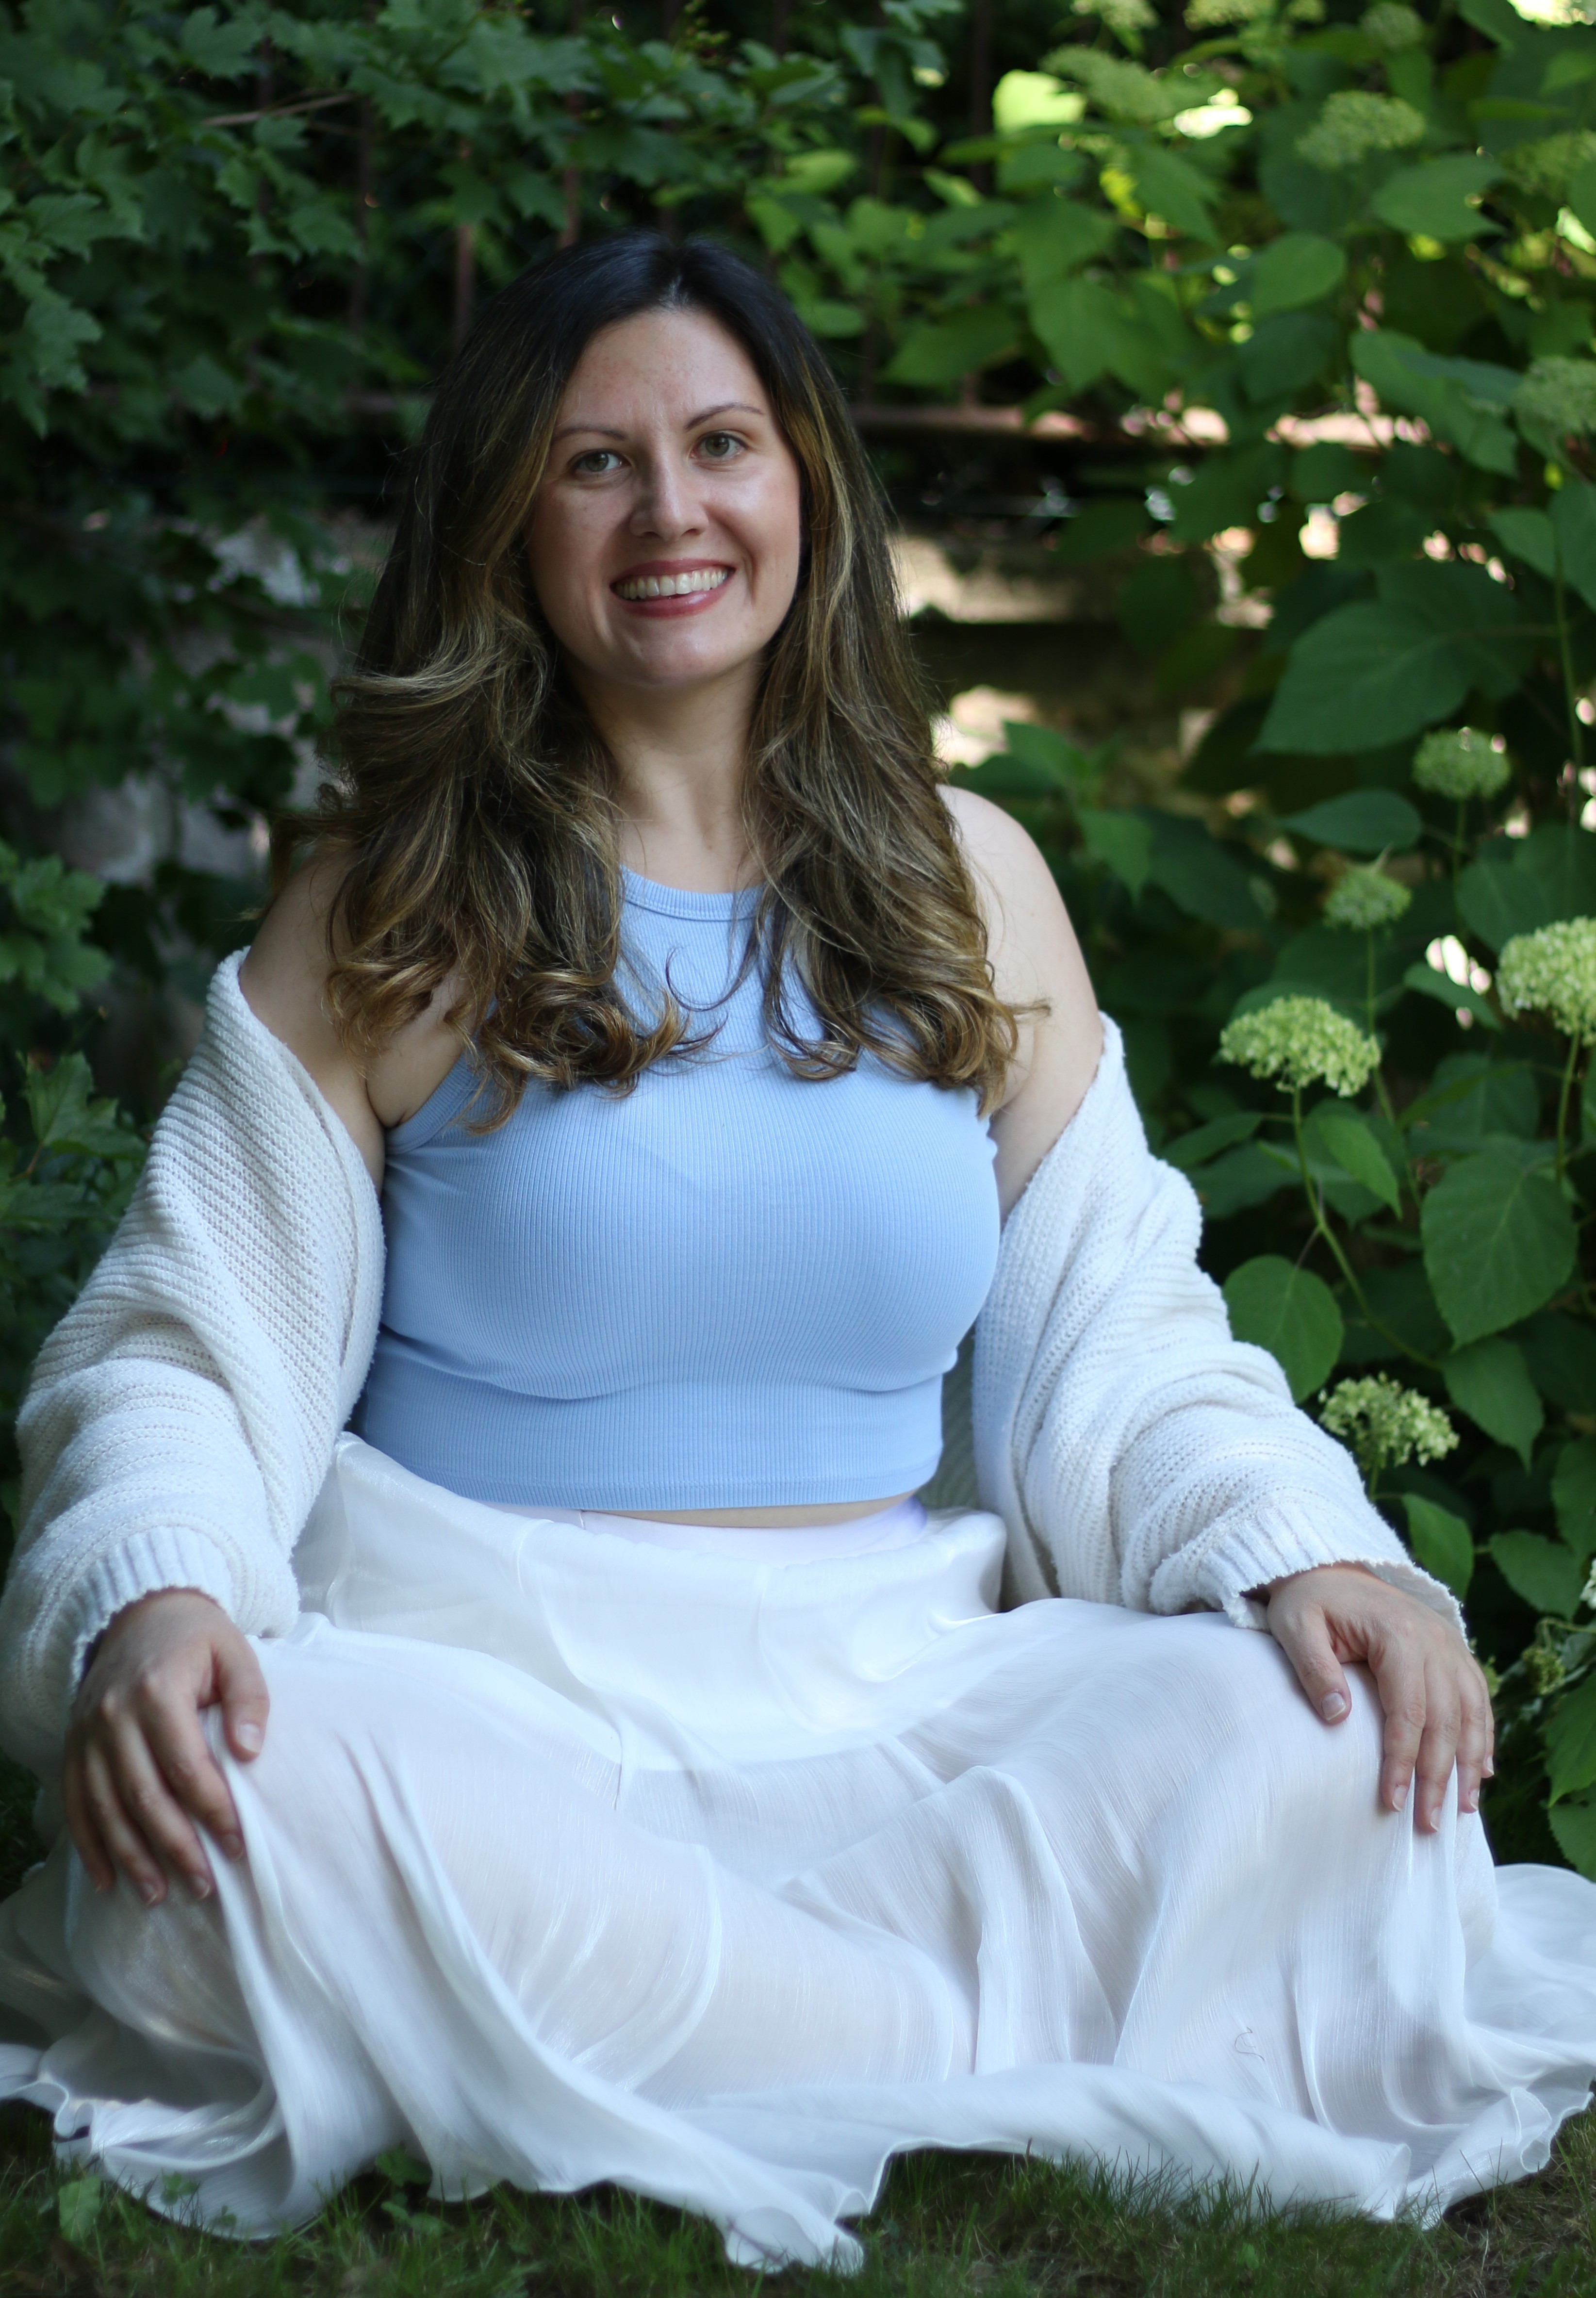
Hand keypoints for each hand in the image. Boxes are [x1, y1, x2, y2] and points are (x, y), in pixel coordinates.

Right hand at [63, 1589, 268, 1905]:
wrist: (140, 1610)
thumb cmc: (197, 1636)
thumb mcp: (236, 1652)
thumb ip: (249, 1700)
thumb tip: (250, 1753)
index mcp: (158, 1692)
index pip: (186, 1766)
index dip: (212, 1810)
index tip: (237, 1845)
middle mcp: (115, 1716)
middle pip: (144, 1796)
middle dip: (175, 1847)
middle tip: (204, 1885)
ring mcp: (88, 1733)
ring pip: (106, 1807)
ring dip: (131, 1857)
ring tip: (158, 1895)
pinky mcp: (74, 1744)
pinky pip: (76, 1802)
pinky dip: (89, 1844)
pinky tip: (108, 1879)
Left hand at [1261, 1564, 1493, 1833]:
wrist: (1327, 1566)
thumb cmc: (1308, 1601)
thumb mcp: (1295, 1628)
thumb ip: (1315, 1670)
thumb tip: (1338, 1719)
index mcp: (1398, 1634)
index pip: (1408, 1711)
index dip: (1403, 1760)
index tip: (1394, 1802)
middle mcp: (1434, 1638)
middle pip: (1445, 1719)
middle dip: (1439, 1776)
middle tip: (1429, 1824)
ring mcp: (1448, 1643)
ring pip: (1471, 1712)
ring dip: (1470, 1763)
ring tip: (1463, 1808)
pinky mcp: (1451, 1649)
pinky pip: (1477, 1696)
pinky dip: (1483, 1734)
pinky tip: (1483, 1770)